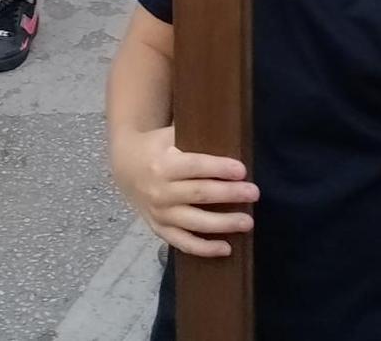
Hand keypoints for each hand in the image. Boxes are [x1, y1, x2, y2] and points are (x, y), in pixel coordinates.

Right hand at [112, 126, 258, 258]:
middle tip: (254, 193)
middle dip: (229, 194)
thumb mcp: (169, 135)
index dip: (219, 168)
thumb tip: (230, 132)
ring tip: (248, 222)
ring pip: (194, 222)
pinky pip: (183, 243)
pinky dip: (204, 249)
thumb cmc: (156, 147)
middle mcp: (160, 191)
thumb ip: (193, 137)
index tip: (242, 170)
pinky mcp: (159, 229)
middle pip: (199, 194)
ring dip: (223, 223)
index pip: (195, 167)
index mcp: (163, 164)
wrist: (126, 167)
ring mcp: (159, 213)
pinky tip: (226, 248)